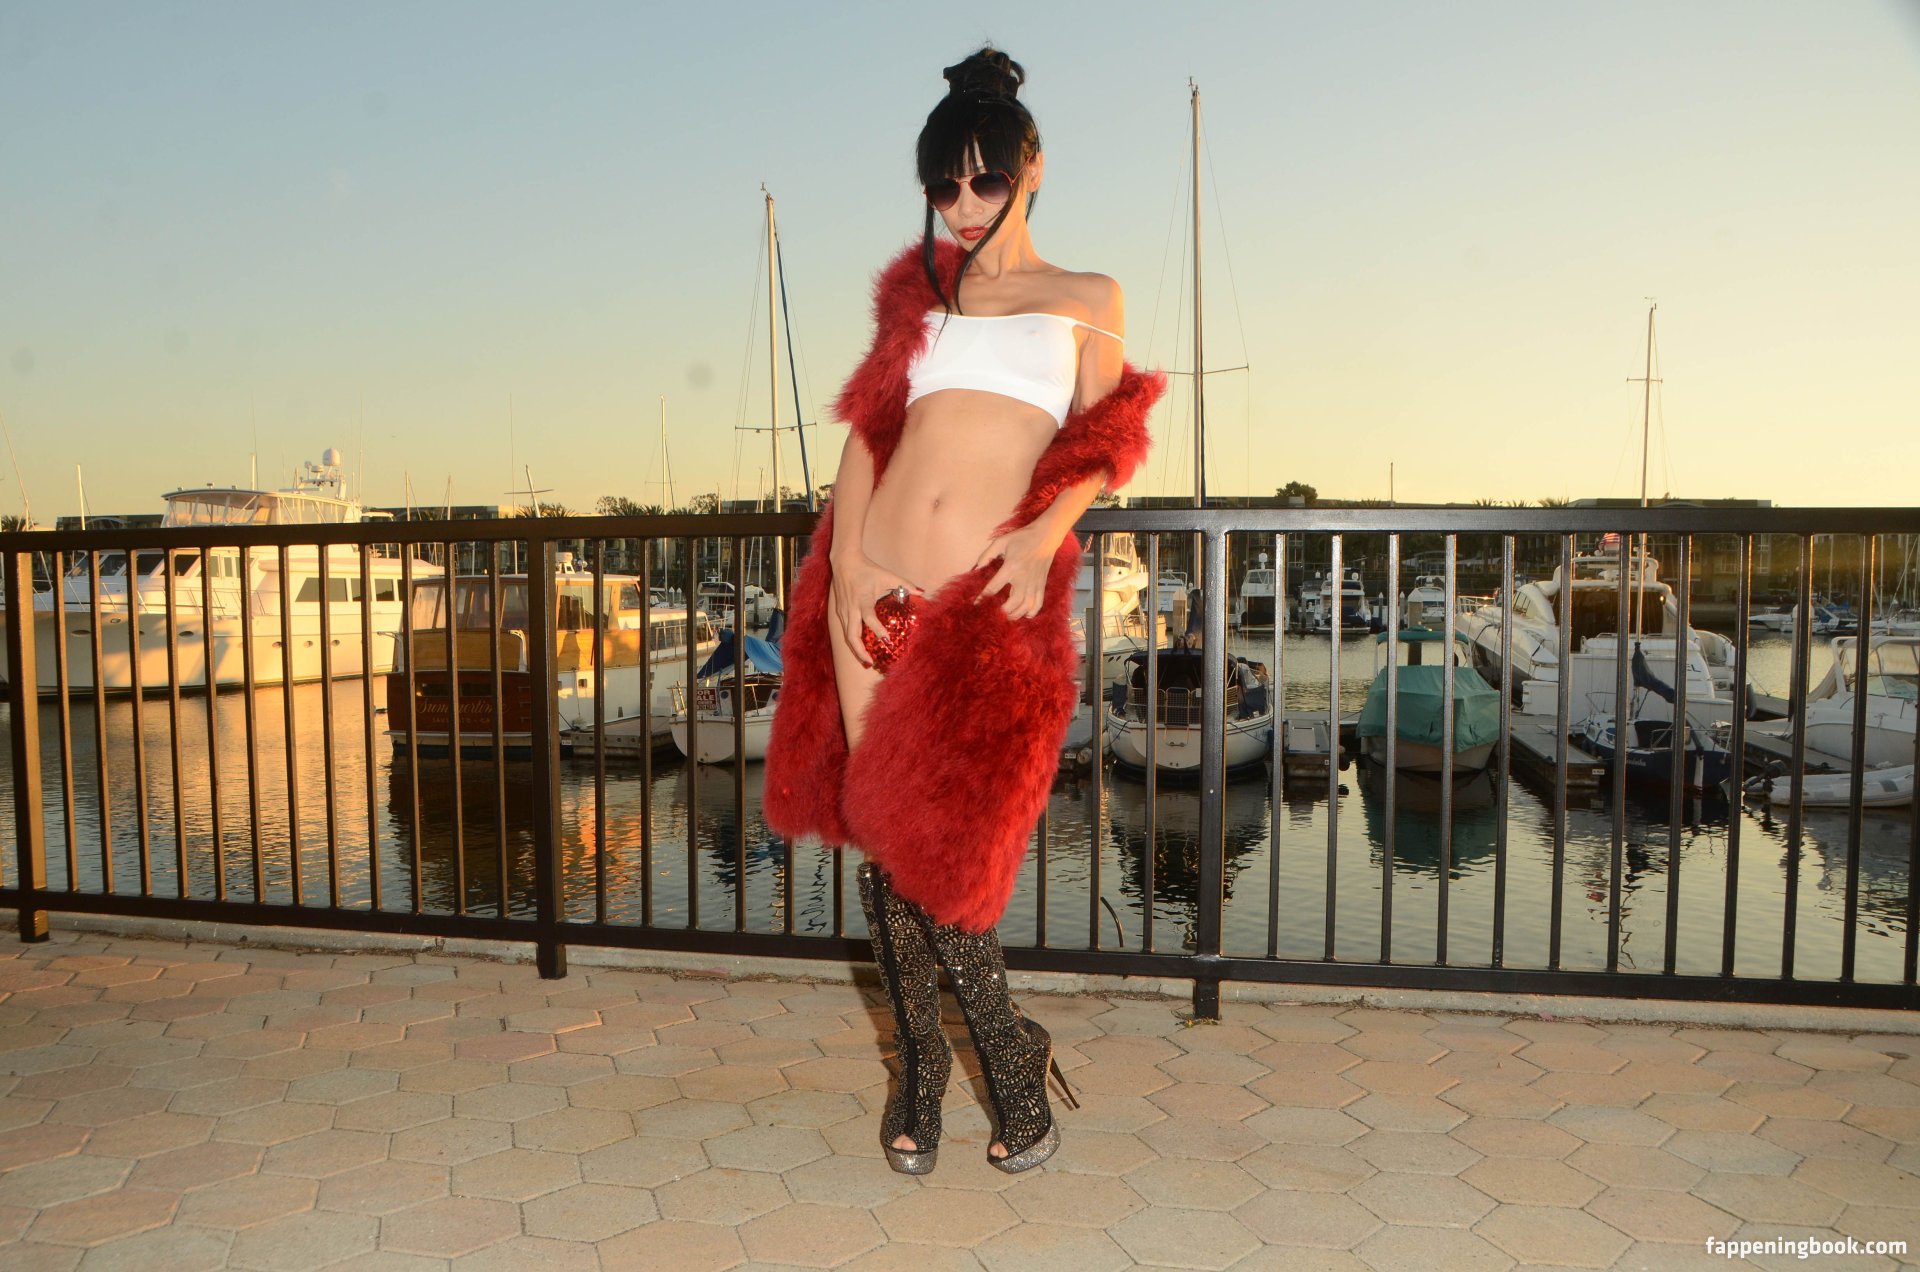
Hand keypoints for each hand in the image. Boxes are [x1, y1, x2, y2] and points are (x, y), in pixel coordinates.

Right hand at [830, 552, 922, 666]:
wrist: (844, 561)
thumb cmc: (867, 569)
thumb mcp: (887, 575)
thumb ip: (905, 584)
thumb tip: (922, 592)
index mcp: (863, 600)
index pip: (869, 618)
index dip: (877, 630)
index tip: (887, 640)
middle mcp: (851, 608)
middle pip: (852, 635)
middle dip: (860, 651)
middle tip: (870, 663)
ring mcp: (843, 611)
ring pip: (847, 635)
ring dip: (855, 649)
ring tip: (866, 660)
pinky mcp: (839, 612)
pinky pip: (845, 629)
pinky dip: (852, 640)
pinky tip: (860, 647)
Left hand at [972, 523, 1055, 619]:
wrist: (1045, 536)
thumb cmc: (1021, 538)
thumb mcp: (1001, 541)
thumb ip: (987, 555)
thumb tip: (976, 568)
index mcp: (1011, 567)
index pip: (994, 587)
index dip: (984, 597)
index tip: (977, 604)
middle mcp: (1023, 578)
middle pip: (1013, 603)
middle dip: (1003, 612)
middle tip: (994, 614)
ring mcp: (1034, 583)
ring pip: (1026, 606)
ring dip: (1016, 614)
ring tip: (1008, 616)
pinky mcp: (1042, 585)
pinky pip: (1038, 604)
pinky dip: (1032, 612)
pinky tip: (1025, 614)